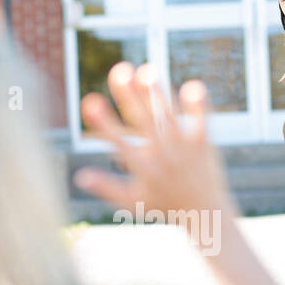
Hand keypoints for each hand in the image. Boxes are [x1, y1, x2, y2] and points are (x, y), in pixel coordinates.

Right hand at [75, 62, 237, 234]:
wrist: (205, 215)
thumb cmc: (164, 206)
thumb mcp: (132, 201)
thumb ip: (107, 187)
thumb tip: (79, 176)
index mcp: (144, 170)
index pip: (119, 143)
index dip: (105, 123)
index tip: (90, 102)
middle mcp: (164, 157)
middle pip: (144, 121)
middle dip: (130, 95)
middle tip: (118, 70)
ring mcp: (185, 150)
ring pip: (170, 117)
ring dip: (159, 93)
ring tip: (146, 69)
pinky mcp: (205, 145)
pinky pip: (203, 122)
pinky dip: (199, 106)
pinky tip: (193, 85)